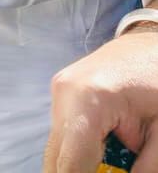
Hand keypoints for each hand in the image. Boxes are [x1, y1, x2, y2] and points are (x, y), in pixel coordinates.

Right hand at [44, 27, 157, 171]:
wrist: (149, 43)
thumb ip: (146, 168)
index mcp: (88, 99)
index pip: (70, 163)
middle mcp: (63, 94)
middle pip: (55, 159)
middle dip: (78, 171)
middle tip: (109, 169)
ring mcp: (58, 92)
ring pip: (57, 149)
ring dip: (79, 164)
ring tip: (110, 160)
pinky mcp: (62, 94)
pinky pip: (64, 136)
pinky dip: (81, 152)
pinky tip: (104, 151)